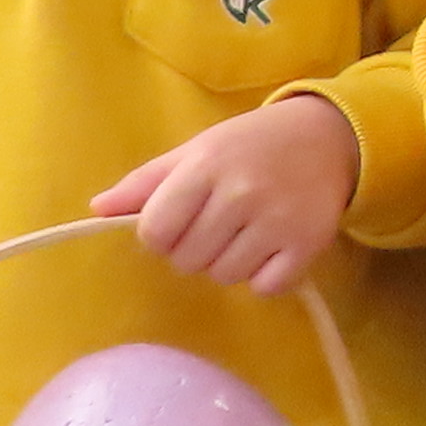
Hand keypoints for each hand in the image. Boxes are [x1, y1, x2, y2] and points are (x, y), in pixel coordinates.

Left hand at [92, 96, 362, 294]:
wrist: (329, 136)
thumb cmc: (250, 145)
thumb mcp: (195, 151)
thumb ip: (145, 183)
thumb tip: (97, 210)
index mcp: (204, 168)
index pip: (155, 233)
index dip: (161, 235)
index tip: (180, 221)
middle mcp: (240, 194)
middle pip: (187, 260)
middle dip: (195, 249)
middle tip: (219, 224)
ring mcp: (277, 221)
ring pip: (225, 277)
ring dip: (229, 263)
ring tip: (247, 234)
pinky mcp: (308, 244)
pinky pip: (266, 288)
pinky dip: (265, 277)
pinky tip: (273, 249)